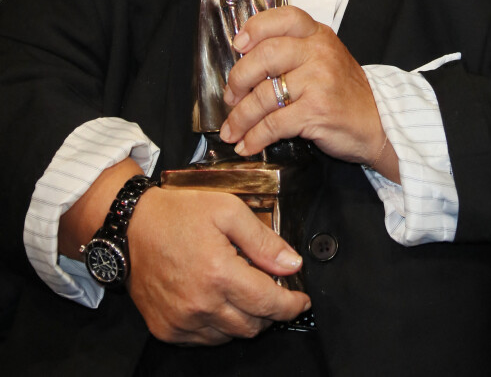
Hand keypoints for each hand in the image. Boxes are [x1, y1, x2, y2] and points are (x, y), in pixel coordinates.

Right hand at [127, 186, 309, 344]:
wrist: (131, 226)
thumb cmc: (178, 213)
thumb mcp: (227, 210)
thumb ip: (262, 239)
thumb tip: (292, 264)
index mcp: (219, 273)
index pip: (269, 303)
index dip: (291, 305)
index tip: (301, 300)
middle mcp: (201, 304)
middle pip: (253, 325)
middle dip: (270, 312)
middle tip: (272, 291)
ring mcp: (181, 320)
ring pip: (230, 335)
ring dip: (245, 319)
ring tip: (242, 292)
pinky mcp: (166, 328)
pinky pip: (204, 340)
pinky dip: (219, 326)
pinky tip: (218, 302)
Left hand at [220, 6, 395, 175]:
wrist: (379, 124)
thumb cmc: (344, 92)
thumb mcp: (324, 59)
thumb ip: (293, 51)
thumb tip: (244, 60)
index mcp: (318, 35)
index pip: (282, 18)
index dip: (255, 28)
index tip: (237, 45)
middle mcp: (319, 52)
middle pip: (264, 56)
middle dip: (238, 79)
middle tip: (230, 97)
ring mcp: (319, 81)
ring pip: (264, 95)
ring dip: (240, 117)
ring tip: (231, 130)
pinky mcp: (317, 110)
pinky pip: (274, 123)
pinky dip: (255, 137)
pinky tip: (247, 144)